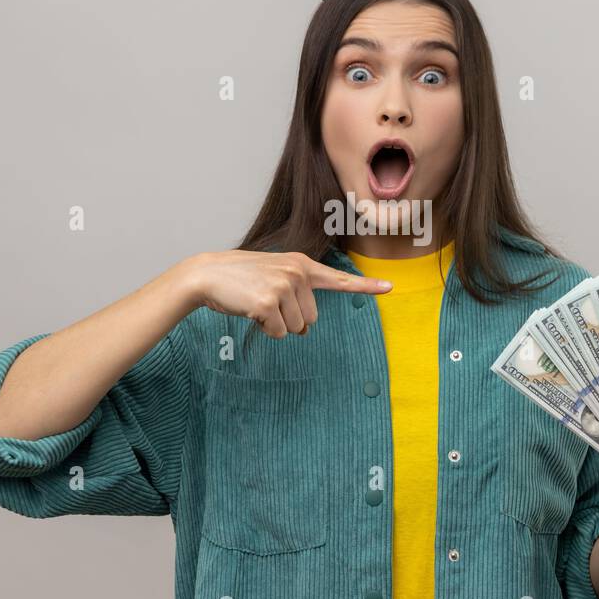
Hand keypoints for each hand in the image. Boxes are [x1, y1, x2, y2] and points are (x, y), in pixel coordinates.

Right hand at [177, 250, 391, 338]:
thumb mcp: (275, 276)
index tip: (390, 288)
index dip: (366, 286)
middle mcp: (297, 273)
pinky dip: (264, 329)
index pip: (339, 280)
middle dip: (289, 318)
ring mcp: (283, 286)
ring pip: (296, 329)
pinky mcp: (268, 302)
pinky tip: (250, 309)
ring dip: (276, 324)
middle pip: (311, 319)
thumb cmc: (242, 278)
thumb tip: (307, 328)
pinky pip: (278, 333)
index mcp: (302, 265)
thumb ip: (297, 295)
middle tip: (266, 300)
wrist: (208, 274)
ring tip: (257, 303)